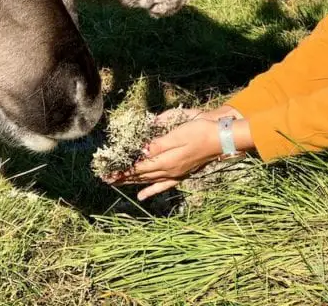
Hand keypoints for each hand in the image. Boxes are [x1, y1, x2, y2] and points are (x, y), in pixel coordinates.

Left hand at [106, 117, 223, 199]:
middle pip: (141, 176)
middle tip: (106, 180)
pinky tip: (142, 195)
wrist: (220, 140)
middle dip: (123, 177)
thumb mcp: (177, 135)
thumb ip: (158, 145)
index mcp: (166, 161)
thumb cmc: (199, 132)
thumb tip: (141, 152)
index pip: (138, 168)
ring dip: (132, 182)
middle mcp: (168, 171)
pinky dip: (151, 190)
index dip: (122, 171)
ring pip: (148, 180)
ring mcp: (175, 173)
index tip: (107, 174)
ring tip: (118, 185)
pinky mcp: (181, 173)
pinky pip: (162, 185)